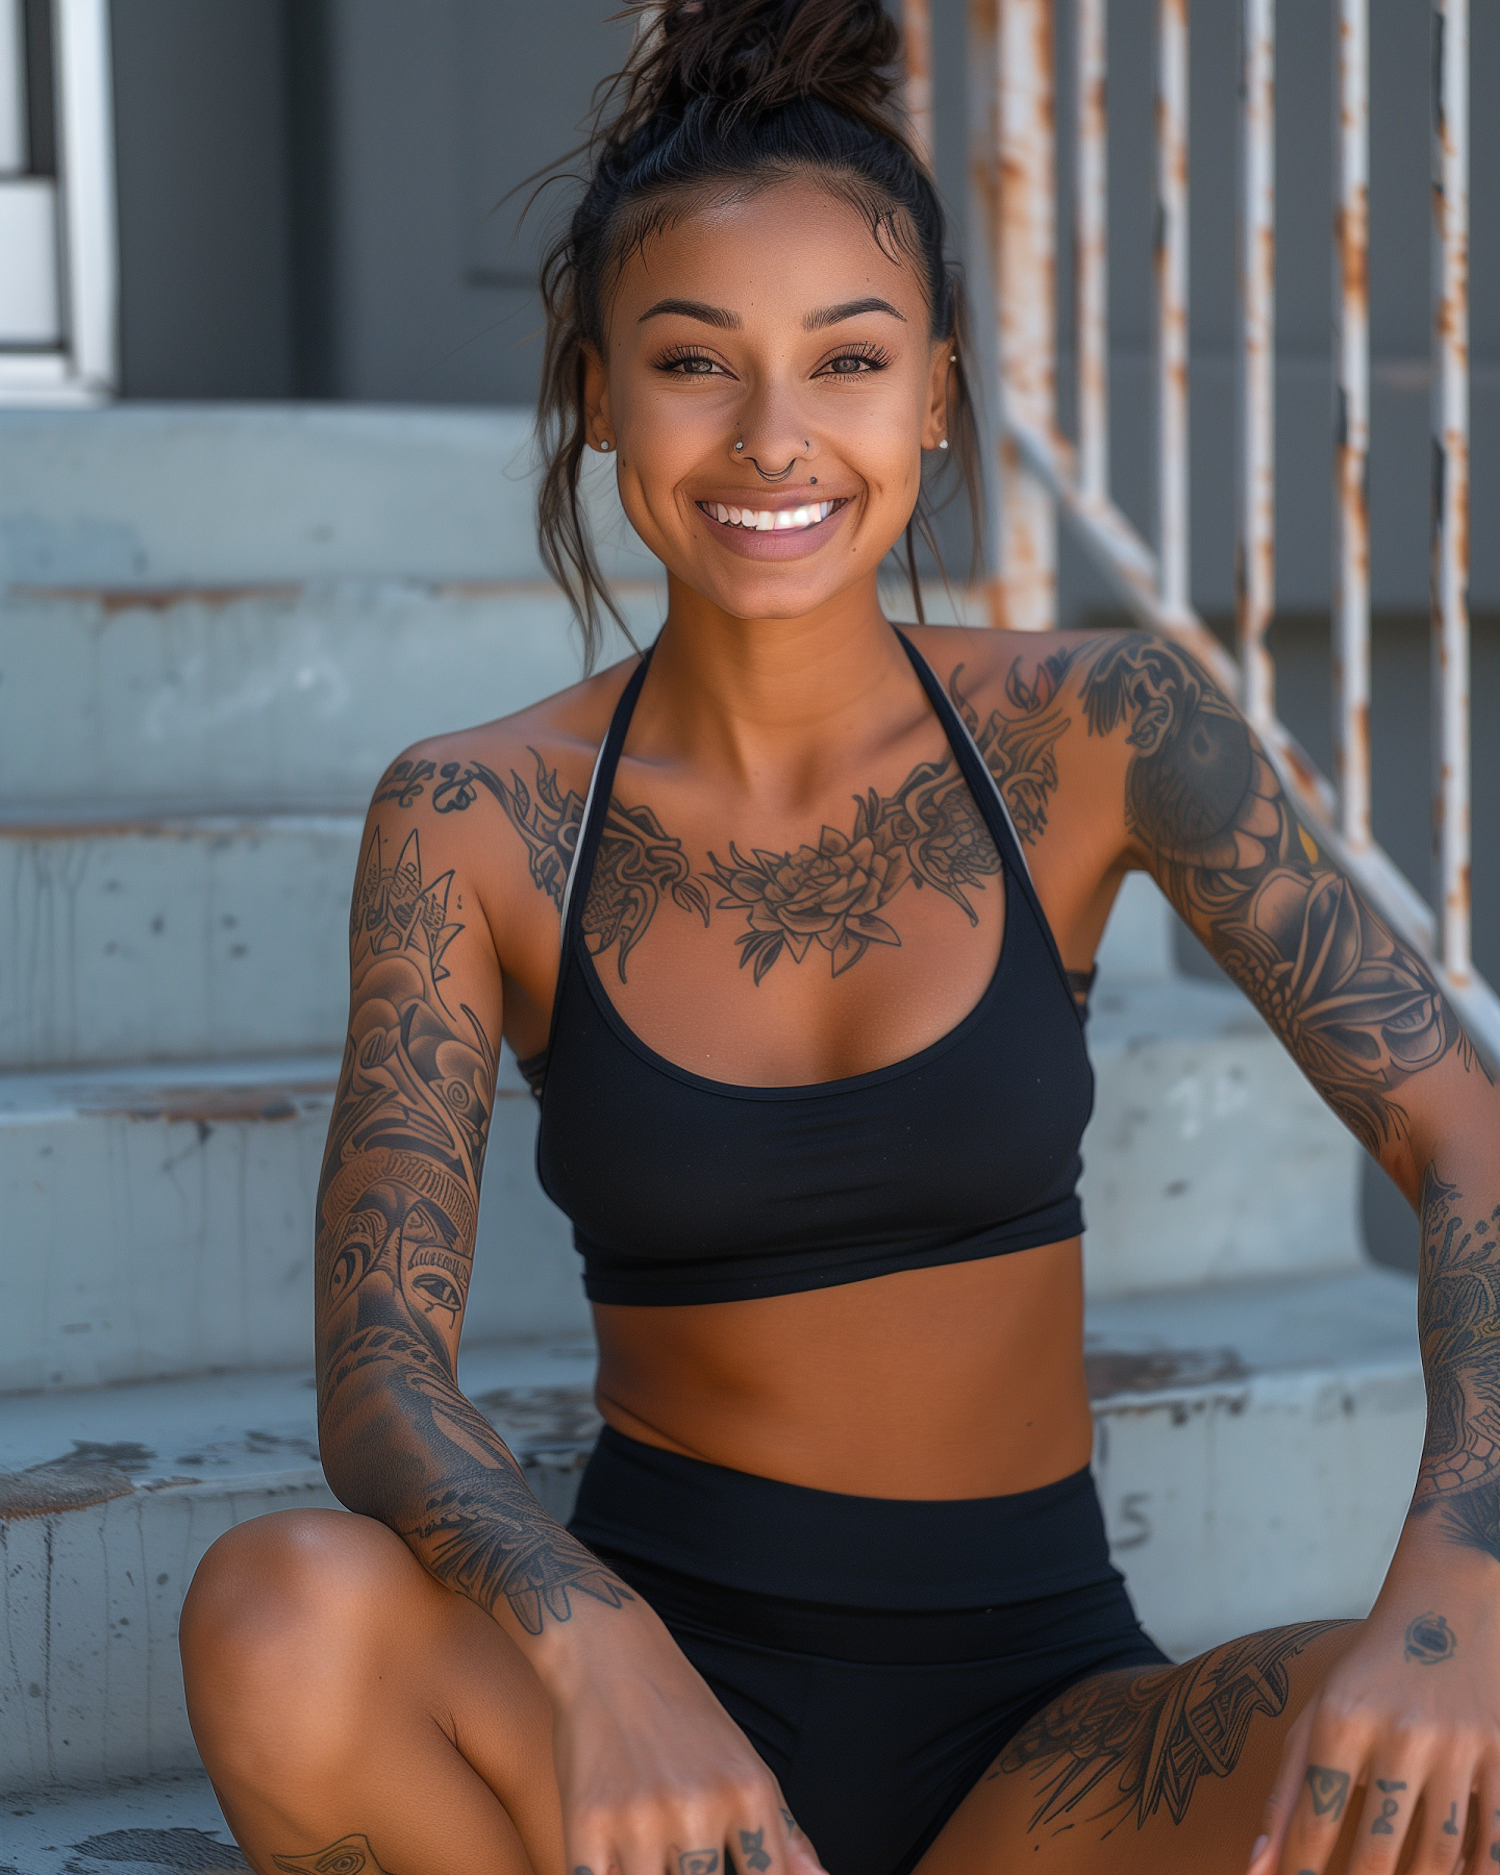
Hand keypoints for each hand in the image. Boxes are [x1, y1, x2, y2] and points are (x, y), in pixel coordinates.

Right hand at [544, 1599, 826, 1874]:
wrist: (609, 1656)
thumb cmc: (684, 1716)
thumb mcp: (746, 1763)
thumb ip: (785, 1833)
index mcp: (748, 1793)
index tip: (715, 1866)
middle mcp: (701, 1806)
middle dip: (693, 1874)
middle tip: (682, 1850)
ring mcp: (641, 1817)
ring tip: (651, 1847)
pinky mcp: (586, 1823)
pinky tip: (614, 1856)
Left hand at [1248, 1596, 1499, 1873]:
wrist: (1447, 1603)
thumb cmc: (1371, 1673)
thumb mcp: (1319, 1712)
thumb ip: (1287, 1791)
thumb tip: (1258, 1867)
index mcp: (1343, 1716)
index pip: (1315, 1817)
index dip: (1302, 1870)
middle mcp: (1399, 1730)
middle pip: (1375, 1849)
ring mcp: (1458, 1744)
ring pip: (1436, 1856)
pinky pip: (1494, 1842)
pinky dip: (1474, 1873)